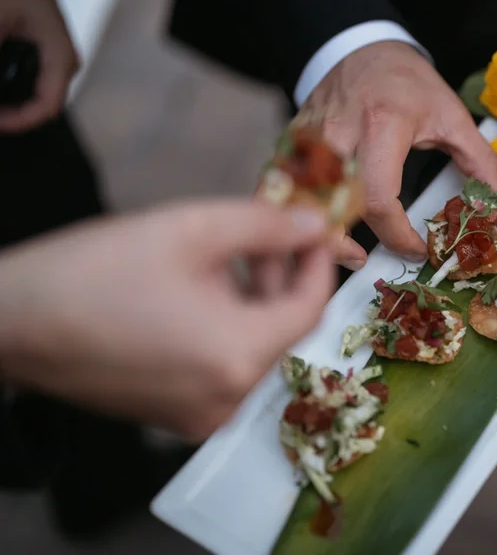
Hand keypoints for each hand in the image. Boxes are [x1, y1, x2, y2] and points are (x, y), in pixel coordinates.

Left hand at [0, 0, 78, 131]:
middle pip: (41, 106)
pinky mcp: (44, 54)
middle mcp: (62, 64)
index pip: (47, 108)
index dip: (18, 122)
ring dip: (10, 104)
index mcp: (61, 59)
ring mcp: (54, 59)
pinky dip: (9, 90)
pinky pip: (31, 83)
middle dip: (11, 115)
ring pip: (35, 97)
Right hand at [0, 200, 335, 439]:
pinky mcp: (175, 416)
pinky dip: (228, 327)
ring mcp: (200, 416)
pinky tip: (206, 289)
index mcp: (238, 356)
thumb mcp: (191, 229)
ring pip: (254, 348)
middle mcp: (228, 399)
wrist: (8, 321)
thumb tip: (317, 224)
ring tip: (232, 251)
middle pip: (283, 330)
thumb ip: (266, 225)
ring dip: (255, 299)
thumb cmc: (96, 269)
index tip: (316, 226)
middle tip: (270, 227)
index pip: (311, 308)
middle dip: (283, 276)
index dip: (320, 263)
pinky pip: (223, 367)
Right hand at [299, 40, 496, 262]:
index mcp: (382, 126)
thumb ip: (480, 163)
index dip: (398, 236)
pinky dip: (294, 217)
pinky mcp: (290, 145)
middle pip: (331, 207)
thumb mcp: (451, 116)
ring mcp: (308, 141)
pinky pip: (282, 190)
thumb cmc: (407, 82)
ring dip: (314, 236)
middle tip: (368, 259)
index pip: (380, 198)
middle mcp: (338, 135)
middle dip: (343, 246)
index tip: (416, 248)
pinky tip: (315, 231)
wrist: (359, 46)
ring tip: (343, 252)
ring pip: (298, 203)